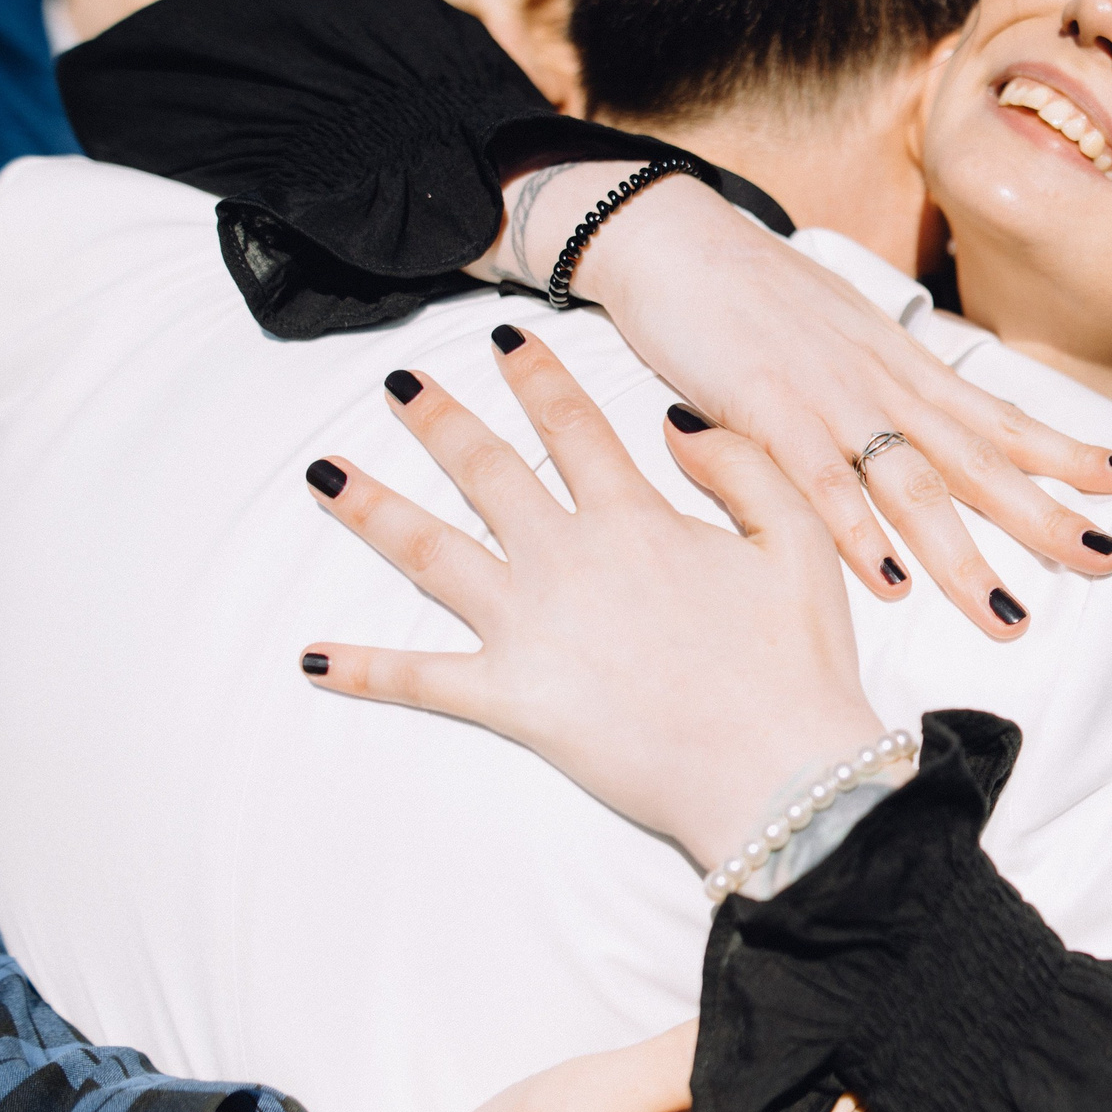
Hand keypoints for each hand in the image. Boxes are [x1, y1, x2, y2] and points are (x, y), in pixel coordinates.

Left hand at [298, 324, 889, 866]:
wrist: (776, 770)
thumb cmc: (797, 662)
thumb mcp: (799, 543)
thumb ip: (742, 468)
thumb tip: (673, 422)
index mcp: (636, 517)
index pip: (573, 423)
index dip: (537, 376)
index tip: (503, 340)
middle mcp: (567, 558)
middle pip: (485, 469)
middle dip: (437, 419)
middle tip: (397, 384)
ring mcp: (529, 627)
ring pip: (429, 553)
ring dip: (371, 510)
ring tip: (322, 474)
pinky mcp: (511, 697)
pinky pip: (422, 679)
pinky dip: (364, 670)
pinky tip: (311, 659)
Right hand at [489, 163, 1111, 638]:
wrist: (666, 233)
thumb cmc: (748, 294)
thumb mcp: (838, 338)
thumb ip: (882, 388)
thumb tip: (924, 429)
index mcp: (901, 367)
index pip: (1001, 416)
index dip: (1069, 450)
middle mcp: (881, 383)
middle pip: (979, 461)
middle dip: (1047, 517)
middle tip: (1109, 559)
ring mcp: (826, 397)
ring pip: (912, 485)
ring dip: (963, 555)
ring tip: (1011, 615)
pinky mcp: (763, 409)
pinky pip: (820, 481)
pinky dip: (856, 533)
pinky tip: (889, 582)